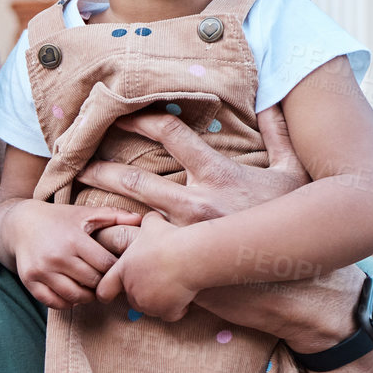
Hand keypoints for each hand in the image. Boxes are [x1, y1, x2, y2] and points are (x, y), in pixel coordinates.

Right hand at [0, 199, 143, 309]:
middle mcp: (57, 256)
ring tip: (91, 289)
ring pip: (74, 296)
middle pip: (92, 282)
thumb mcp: (84, 213)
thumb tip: (141, 219)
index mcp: (74, 239)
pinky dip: (66, 303)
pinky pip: (53, 302)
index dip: (116, 270)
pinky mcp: (29, 281)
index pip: (106, 265)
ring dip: (87, 296)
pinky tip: (72, 294)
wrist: (19, 224)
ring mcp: (42, 270)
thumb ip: (113, 216)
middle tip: (108, 283)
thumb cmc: (58, 219)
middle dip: (102, 284)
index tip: (119, 270)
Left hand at [83, 104, 307, 254]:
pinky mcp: (181, 265)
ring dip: (101, 212)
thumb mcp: (293, 171)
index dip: (142, 120)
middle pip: (135, 180)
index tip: (122, 117)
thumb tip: (272, 103)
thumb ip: (279, 135)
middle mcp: (195, 204)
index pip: (171, 134)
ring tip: (76, 204)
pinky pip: (139, 256)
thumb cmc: (295, 218)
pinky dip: (117, 250)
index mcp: (218, 173)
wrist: (296, 269)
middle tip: (78, 163)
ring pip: (129, 221)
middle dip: (101, 170)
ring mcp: (185, 237)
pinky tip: (97, 245)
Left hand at [97, 213, 197, 320]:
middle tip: (158, 279)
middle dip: (142, 292)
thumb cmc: (169, 238)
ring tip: (173, 284)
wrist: (188, 256)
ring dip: (159, 301)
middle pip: (132, 298)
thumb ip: (145, 224)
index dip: (105, 291)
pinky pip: (170, 314)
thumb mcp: (152, 224)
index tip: (106, 295)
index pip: (104, 288)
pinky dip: (177, 309)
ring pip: (151, 307)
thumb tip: (149, 218)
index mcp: (123, 270)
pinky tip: (184, 298)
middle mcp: (132, 290)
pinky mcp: (166, 311)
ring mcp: (148, 303)